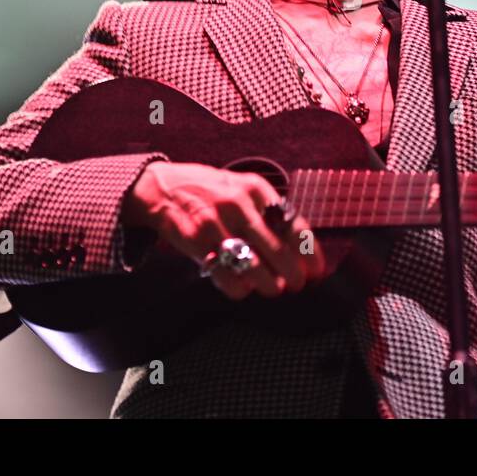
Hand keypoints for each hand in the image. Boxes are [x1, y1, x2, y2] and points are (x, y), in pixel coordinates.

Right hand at [122, 161, 327, 300]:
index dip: (309, 252)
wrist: (160, 187)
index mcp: (255, 189)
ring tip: (272, 289)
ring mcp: (215, 223)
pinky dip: (238, 288)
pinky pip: (225, 276)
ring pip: (252, 266)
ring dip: (268, 285)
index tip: (316, 270)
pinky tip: (242, 288)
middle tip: (296, 285)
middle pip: (277, 249)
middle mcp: (238, 204)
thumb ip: (266, 210)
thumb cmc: (209, 191)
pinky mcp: (195, 242)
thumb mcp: (241, 188)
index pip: (292, 223)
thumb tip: (298, 245)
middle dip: (292, 274)